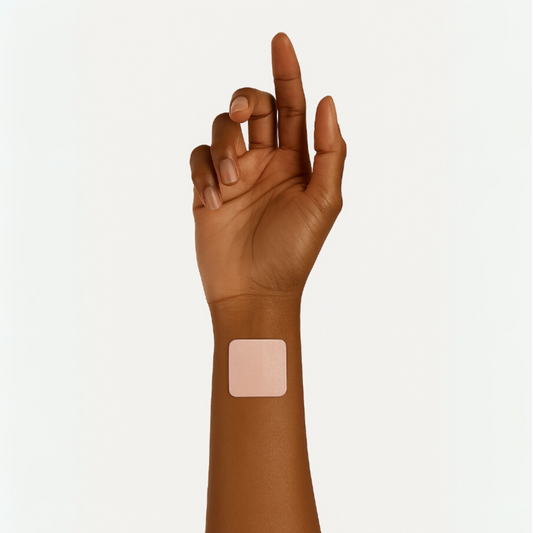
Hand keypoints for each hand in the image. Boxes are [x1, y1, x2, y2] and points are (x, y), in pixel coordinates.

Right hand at [190, 32, 346, 305]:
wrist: (255, 291)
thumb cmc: (294, 251)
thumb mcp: (325, 201)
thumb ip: (330, 151)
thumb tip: (327, 100)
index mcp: (296, 161)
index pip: (292, 106)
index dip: (288, 72)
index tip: (281, 39)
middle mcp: (265, 162)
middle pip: (251, 107)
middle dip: (244, 101)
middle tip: (240, 117)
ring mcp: (235, 175)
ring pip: (220, 129)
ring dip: (223, 147)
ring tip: (230, 184)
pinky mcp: (206, 189)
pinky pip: (197, 160)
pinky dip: (203, 173)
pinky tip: (213, 201)